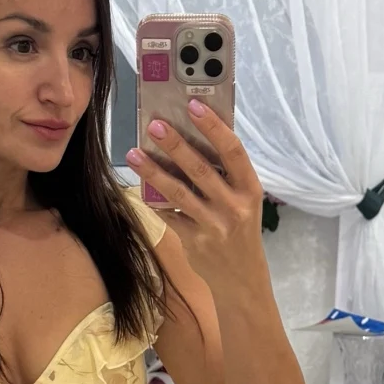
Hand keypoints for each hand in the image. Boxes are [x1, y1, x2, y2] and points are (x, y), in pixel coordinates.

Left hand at [126, 102, 264, 292]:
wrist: (242, 278)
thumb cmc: (240, 230)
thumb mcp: (243, 200)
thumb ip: (224, 175)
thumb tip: (191, 137)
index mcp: (250, 189)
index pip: (233, 151)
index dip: (213, 127)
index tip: (193, 105)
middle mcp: (234, 206)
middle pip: (201, 169)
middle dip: (175, 145)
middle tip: (153, 125)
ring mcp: (214, 226)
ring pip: (179, 193)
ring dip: (153, 171)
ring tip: (133, 154)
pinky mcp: (195, 242)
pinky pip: (169, 215)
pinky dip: (154, 200)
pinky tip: (139, 185)